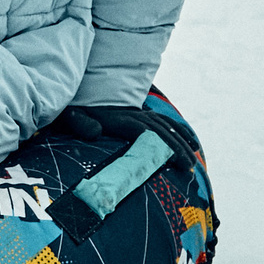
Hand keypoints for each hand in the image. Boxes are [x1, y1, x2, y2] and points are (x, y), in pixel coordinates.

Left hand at [51, 103, 198, 161]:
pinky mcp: (139, 114)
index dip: (163, 146)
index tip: (176, 162)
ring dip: (182, 143)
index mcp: (120, 117)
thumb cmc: (69, 111)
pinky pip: (165, 122)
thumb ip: (81, 123)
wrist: (72, 94)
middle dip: (178, 149)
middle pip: (162, 131)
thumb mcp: (70, 116)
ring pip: (167, 127)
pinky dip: (181, 131)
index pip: (148, 133)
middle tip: (190, 169)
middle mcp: (133, 114)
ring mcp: (138, 113)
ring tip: (194, 162)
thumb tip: (95, 132)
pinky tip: (192, 143)